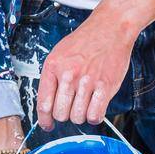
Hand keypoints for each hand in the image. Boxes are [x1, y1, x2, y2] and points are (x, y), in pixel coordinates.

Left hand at [36, 8, 135, 129]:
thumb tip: (47, 104)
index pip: (44, 103)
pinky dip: (94, 116)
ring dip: (80, 116)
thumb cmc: (85, 41)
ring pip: (77, 117)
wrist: (110, 28)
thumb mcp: (59, 54)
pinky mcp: (105, 86)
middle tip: (70, 109)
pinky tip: (95, 107)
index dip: (44, 119)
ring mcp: (87, 81)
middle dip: (64, 116)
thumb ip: (52, 77)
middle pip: (60, 114)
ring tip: (84, 105)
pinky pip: (95, 115)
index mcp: (54, 66)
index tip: (47, 124)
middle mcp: (68, 75)